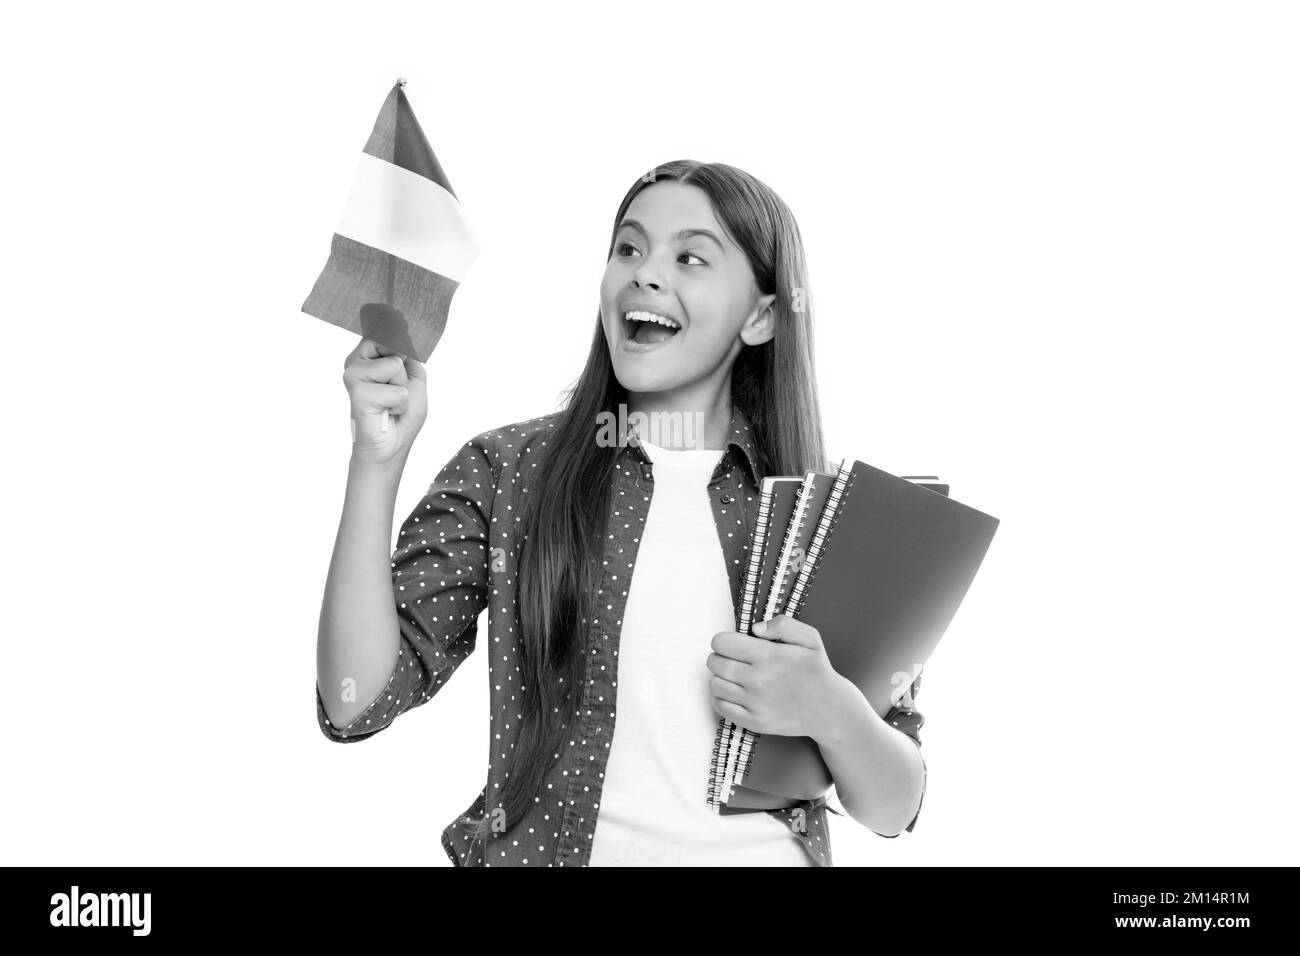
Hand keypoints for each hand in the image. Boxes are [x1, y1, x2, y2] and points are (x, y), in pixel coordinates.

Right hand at [342, 338, 427, 464]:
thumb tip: (398, 334)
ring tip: (390, 403)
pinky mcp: (357, 393)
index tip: (401, 346)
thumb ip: (407, 353)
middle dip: (403, 370)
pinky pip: (396, 390)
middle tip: (395, 390)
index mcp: (367, 356)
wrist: (392, 446)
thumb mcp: (413, 377)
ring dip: (402, 389)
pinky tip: (386, 413)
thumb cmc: (401, 414)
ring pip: (394, 365)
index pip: (384, 330)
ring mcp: (353, 376)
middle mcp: (355, 362)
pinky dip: (399, 404)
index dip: (399, 338)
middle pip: (391, 344)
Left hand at [706, 614, 847, 738]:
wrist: (829, 710)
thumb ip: (783, 624)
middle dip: (719, 656)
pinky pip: (720, 706)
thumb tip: (755, 628)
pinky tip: (735, 692)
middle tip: (733, 658)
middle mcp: (758, 680)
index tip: (733, 644)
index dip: (725, 640)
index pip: (722, 643)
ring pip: (715, 684)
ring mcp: (754, 703)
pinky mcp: (753, 722)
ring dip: (720, 677)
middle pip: (715, 663)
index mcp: (768, 656)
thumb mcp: (810, 638)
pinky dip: (722, 697)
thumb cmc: (817, 671)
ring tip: (735, 676)